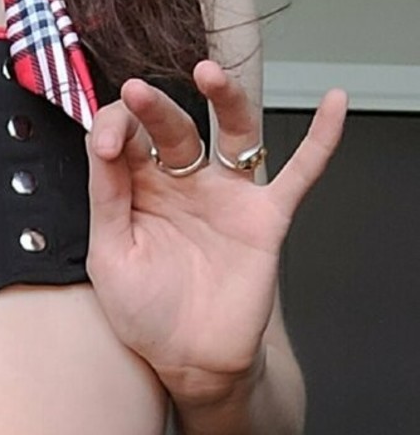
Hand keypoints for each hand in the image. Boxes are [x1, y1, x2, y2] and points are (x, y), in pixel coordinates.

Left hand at [84, 59, 347, 399]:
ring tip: (208, 74)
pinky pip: (299, 173)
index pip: (125, 138)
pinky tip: (334, 103)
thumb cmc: (146, 313)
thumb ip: (107, 199)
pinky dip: (321, 139)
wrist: (189, 360)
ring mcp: (225, 197)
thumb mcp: (110, 256)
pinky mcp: (264, 218)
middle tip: (139, 92)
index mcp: (138, 191)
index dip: (112, 129)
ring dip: (224, 98)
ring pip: (231, 132)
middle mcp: (182, 184)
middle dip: (154, 108)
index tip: (104, 145)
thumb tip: (101, 144)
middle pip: (171, 128)